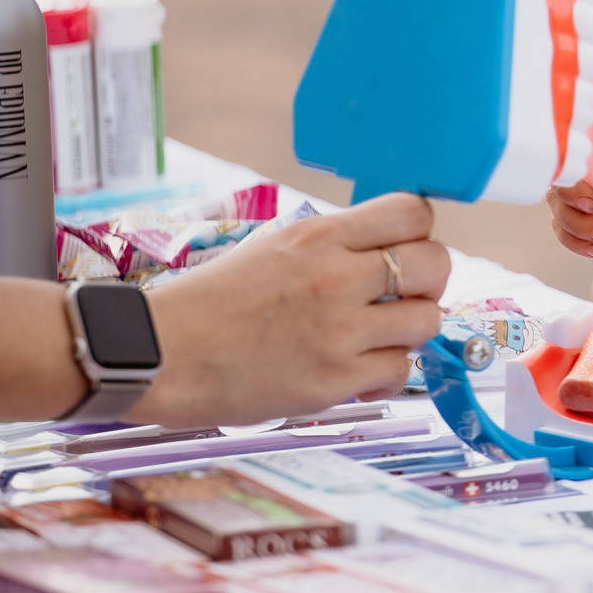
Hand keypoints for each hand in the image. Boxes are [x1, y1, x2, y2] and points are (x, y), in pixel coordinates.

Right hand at [137, 193, 448, 426]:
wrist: (157, 355)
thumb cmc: (209, 303)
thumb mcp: (272, 247)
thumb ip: (331, 246)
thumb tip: (385, 248)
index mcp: (319, 236)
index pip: (413, 213)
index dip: (420, 231)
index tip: (407, 247)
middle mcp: (336, 278)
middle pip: (435, 263)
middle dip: (428, 280)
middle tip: (404, 295)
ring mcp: (339, 332)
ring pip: (427, 320)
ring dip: (409, 329)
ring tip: (378, 335)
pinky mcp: (333, 380)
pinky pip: (399, 370)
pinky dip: (387, 373)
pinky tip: (361, 372)